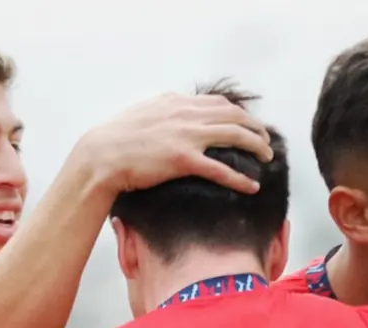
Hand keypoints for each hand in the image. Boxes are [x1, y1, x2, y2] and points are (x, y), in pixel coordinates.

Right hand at [76, 92, 272, 196]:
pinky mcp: (183, 160)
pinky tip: (252, 186)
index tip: (250, 124)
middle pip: (236, 117)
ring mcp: (187, 137)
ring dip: (257, 147)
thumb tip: (176, 101)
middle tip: (266, 142)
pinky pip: (221, 169)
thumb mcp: (144, 110)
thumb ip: (165, 106)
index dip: (241, 114)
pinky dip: (241, 178)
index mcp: (178, 103)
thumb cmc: (117, 137)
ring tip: (267, 158)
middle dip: (257, 129)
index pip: (220, 104)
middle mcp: (186, 115)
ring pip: (236, 137)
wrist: (100, 156)